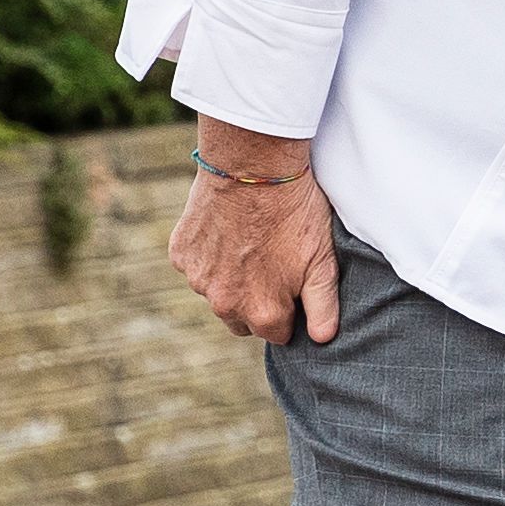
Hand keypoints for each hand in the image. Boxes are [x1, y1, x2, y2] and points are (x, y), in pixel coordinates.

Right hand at [171, 121, 342, 342]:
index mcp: (262, 313)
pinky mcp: (181, 255)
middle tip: (274, 267)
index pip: (277, 334)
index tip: (295, 288)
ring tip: (252, 244)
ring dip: (232, 280)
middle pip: (242, 320)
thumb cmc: (295, 213)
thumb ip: (323, 306)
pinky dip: (210, 256)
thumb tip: (322, 339)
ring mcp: (198, 280)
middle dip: (257, 303)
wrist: (252, 166)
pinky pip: (197, 267)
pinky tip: (228, 231)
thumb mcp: (323, 260)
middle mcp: (224, 304)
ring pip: (217, 294)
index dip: (289, 312)